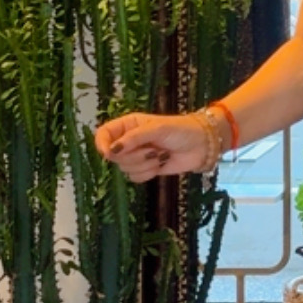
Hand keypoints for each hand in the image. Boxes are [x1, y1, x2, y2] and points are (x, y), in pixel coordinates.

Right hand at [93, 111, 210, 182]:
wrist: (201, 145)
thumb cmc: (180, 130)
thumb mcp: (156, 129)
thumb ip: (133, 138)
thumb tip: (112, 150)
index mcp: (128, 125)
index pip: (103, 134)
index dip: (102, 144)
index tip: (109, 152)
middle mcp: (128, 140)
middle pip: (114, 156)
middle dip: (134, 156)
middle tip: (153, 149)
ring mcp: (136, 156)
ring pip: (125, 168)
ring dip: (144, 164)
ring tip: (160, 155)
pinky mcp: (145, 169)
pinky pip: (135, 178)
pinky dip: (148, 173)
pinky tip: (160, 165)